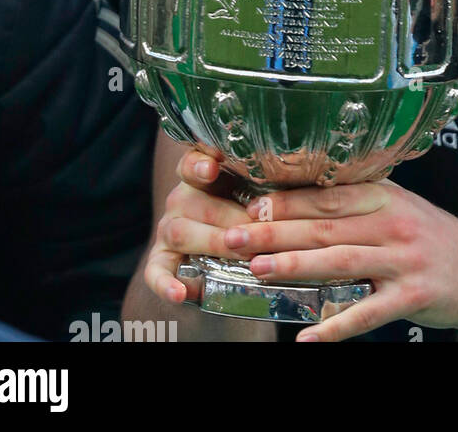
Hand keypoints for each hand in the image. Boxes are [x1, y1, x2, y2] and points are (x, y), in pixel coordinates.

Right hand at [143, 150, 253, 305]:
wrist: (226, 251)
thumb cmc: (250, 212)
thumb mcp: (258, 192)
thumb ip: (267, 184)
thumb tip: (301, 174)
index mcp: (203, 177)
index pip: (193, 163)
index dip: (200, 164)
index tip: (212, 166)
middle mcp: (182, 199)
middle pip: (196, 203)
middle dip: (231, 218)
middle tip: (258, 231)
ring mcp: (169, 229)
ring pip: (182, 233)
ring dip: (213, 244)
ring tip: (243, 255)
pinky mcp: (160, 259)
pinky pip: (156, 271)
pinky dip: (166, 284)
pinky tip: (180, 294)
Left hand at [225, 177, 457, 340]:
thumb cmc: (434, 241)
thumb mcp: (400, 209)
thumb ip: (357, 206)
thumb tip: (300, 203)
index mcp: (386, 197)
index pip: (327, 195)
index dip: (286, 200)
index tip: (249, 204)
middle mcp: (393, 223)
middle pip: (325, 225)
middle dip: (275, 231)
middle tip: (234, 235)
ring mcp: (403, 260)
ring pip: (340, 261)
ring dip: (295, 265)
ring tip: (257, 269)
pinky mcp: (412, 296)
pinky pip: (366, 313)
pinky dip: (334, 327)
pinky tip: (306, 339)